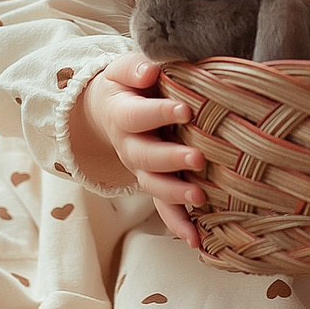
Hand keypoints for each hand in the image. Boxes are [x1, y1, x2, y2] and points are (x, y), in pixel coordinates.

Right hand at [79, 52, 205, 248]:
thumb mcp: (124, 69)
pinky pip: (163, 209)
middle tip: (198, 159)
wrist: (110, 109)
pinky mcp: (154, 184)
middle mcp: (129, 146)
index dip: (159, 114)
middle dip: (171, 160)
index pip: (138, 115)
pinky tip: (197, 240)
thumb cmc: (128, 84)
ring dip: (175, 196)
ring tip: (199, 199)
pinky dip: (179, 225)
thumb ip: (135, 68)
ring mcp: (140, 169)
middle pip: (146, 157)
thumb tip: (149, 72)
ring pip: (153, 186)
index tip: (185, 110)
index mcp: (122, 114)